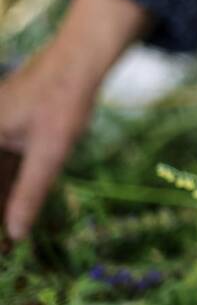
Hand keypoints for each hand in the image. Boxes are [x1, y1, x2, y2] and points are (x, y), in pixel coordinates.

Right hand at [0, 0, 148, 241]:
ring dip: (3, 203)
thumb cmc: (64, 100)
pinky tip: (16, 213)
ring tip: (10, 236)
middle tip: (8, 244)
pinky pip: (4, 166)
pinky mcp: (9, 129)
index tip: (5, 242)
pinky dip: (10, 188)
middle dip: (0, 209)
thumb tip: (16, 232)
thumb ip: (30, 192)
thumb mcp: (50, 151)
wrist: (81, 60)